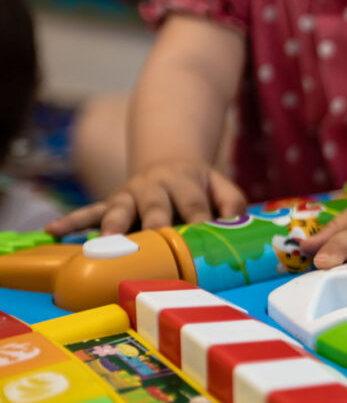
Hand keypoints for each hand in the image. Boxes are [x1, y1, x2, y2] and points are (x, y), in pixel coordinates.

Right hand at [46, 159, 246, 236]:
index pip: (194, 204)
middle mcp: (155, 187)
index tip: (200, 237)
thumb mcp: (222, 187)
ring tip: (104, 242)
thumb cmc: (200, 186)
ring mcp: (130, 194)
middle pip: (155, 206)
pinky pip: (89, 210)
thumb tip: (236, 225)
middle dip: (153, 222)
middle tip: (152, 240)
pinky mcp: (113, 202)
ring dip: (111, 224)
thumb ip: (233, 204)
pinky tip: (53, 230)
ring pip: (118, 208)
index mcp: (186, 182)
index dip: (198, 220)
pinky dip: (72, 220)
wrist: (170, 160)